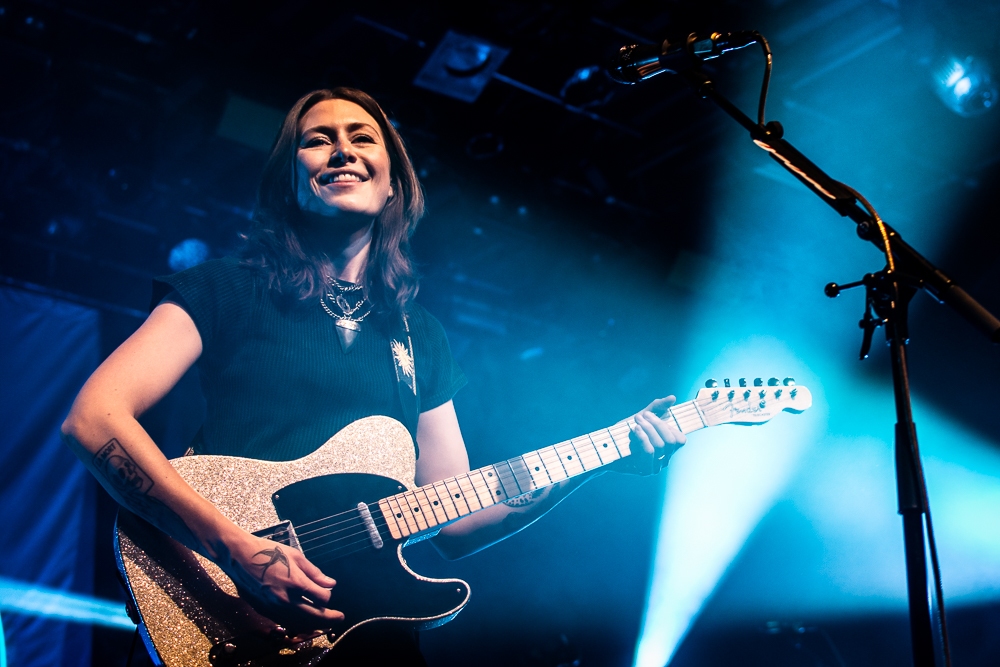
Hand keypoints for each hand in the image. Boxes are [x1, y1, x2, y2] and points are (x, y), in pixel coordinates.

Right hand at [221, 531, 344, 631]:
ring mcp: (274, 607)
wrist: (239, 557)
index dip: (328, 596)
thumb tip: (330, 583)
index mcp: (296, 582)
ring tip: (324, 623)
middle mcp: (286, 599)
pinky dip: (297, 625)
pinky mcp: (264, 611)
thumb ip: (314, 572)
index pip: (322, 598)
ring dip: (314, 625)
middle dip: (330, 618)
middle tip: (339, 618)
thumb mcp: (296, 556)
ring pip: (299, 623)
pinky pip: (285, 623)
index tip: (328, 592)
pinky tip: (304, 622)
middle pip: (314, 616)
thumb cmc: (267, 552)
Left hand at [614, 396, 686, 475]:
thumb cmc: (626, 433)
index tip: (649, 414)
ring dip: (648, 429)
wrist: (606, 446)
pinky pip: (649, 452)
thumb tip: (672, 397)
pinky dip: (643, 438)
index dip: (666, 425)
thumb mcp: (642, 417)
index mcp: (667, 448)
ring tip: (637, 422)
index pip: (680, 440)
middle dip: (656, 424)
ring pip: (660, 446)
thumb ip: (658, 407)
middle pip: (670, 441)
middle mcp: (664, 459)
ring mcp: (655, 466)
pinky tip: (635, 430)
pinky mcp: (644, 469)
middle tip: (642, 416)